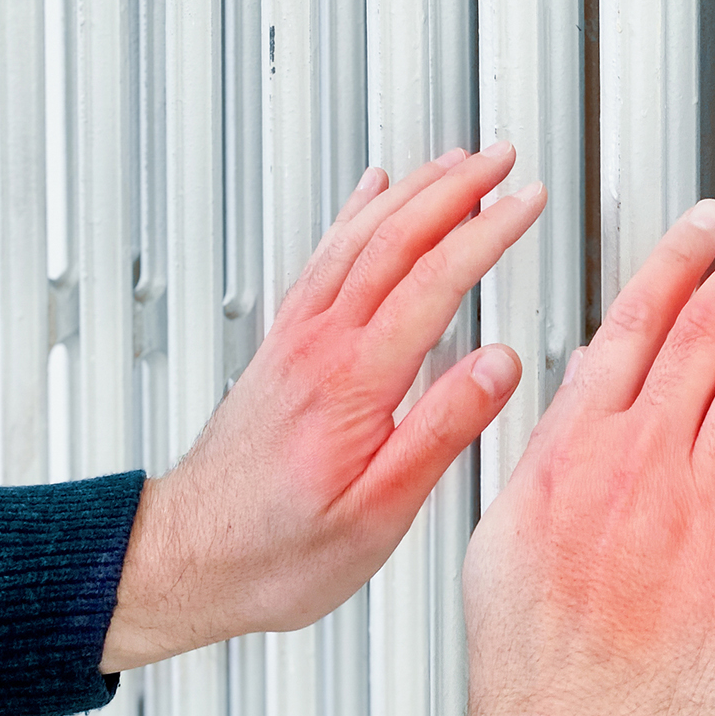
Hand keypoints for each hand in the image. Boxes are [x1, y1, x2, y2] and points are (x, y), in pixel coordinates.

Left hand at [100, 142, 544, 671]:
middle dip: (456, 188)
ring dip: (411, 190)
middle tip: (503, 158)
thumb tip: (499, 366)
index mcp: (353, 382)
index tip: (527, 201)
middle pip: (394, 238)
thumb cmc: (277, 549)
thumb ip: (442, 431)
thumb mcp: (378, 512)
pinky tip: (370, 195)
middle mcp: (320, 345)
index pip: (435, 280)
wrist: (187, 557)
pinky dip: (354, 214)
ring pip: (358, 237)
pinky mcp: (284, 346)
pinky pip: (323, 258)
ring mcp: (297, 339)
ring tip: (456, 163)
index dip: (488, 232)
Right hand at [457, 201, 714, 715]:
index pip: (631, 329)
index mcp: (571, 459)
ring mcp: (703, 516)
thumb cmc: (534, 675)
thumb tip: (578, 405)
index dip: (676, 264)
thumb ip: (550, 464)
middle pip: (705, 336)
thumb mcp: (505, 547)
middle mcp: (638, 471)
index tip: (705, 227)